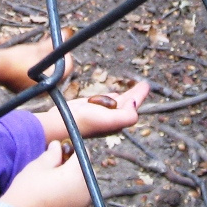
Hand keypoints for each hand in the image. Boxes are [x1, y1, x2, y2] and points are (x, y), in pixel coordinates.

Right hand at [0, 141, 91, 206]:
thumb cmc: (26, 191)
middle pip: (85, 171)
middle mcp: (85, 191)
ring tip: (51, 182)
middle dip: (74, 165)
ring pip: (82, 186)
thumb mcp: (38, 166)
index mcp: (77, 175)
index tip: (61, 149)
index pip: (83, 155)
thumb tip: (58, 145)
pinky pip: (77, 199)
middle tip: (55, 165)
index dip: (72, 149)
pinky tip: (52, 196)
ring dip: (72, 180)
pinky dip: (70, 194)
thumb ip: (52, 154)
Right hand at [35, 81, 149, 141]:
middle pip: (127, 102)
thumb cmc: (83, 122)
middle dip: (135, 94)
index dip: (139, 95)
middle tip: (143, 84)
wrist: (61, 123)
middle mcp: (111, 118)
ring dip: (126, 94)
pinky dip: (113, 96)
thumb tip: (133, 104)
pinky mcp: (91, 107)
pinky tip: (116, 94)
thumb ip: (126, 116)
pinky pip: (106, 100)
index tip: (145, 85)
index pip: (132, 106)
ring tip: (134, 88)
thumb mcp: (109, 120)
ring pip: (118, 100)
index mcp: (118, 121)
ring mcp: (101, 112)